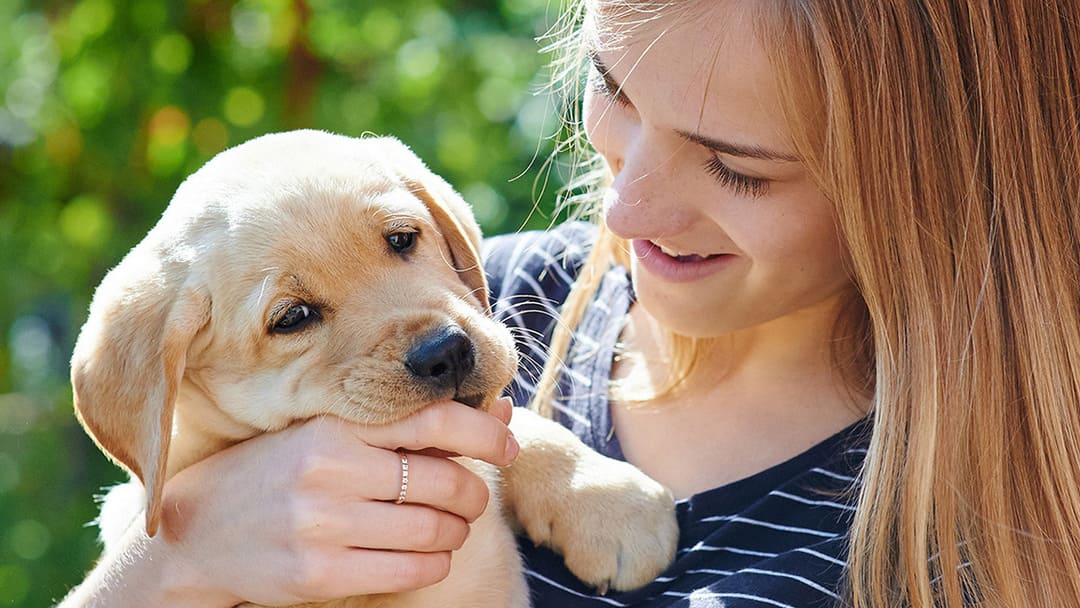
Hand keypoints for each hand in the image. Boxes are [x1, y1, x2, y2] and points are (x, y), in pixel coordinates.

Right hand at [61, 398, 517, 607]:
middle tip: (472, 496)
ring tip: (450, 527)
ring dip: (457, 531)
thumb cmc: (278, 470)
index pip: (432, 418)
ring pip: (434, 530)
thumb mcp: (331, 433)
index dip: (484, 431)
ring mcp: (320, 524)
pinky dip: (435, 564)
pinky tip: (428, 556)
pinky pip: (411, 571)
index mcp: (333, 424)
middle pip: (444, 480)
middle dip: (474, 491)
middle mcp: (328, 469)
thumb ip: (407, 424)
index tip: (506, 445)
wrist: (197, 531)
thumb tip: (500, 410)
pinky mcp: (317, 574)